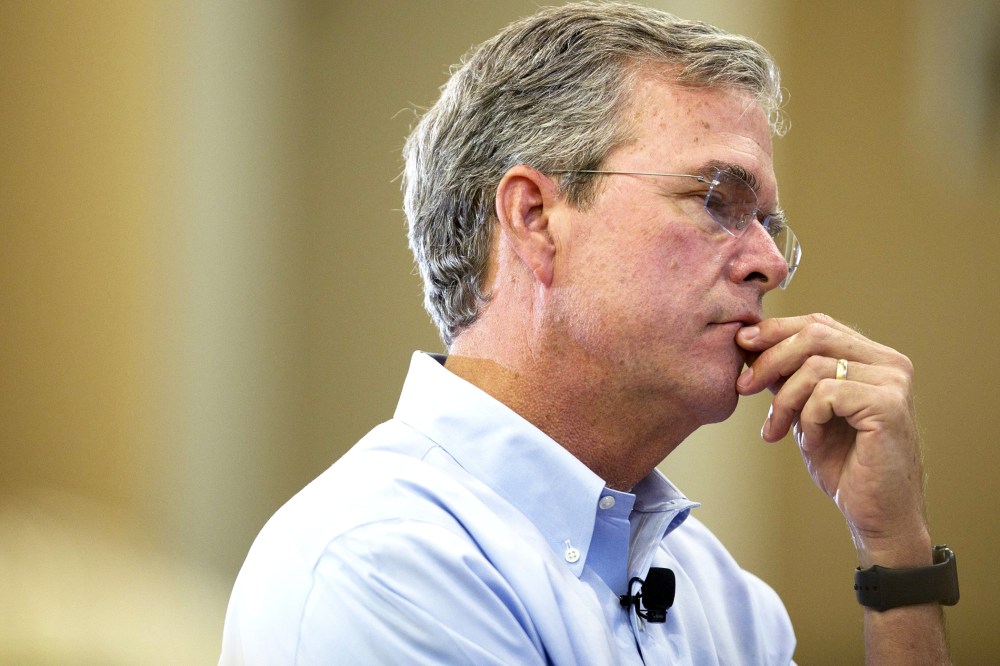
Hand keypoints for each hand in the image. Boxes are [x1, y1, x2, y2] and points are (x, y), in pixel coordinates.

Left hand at [735, 313, 930, 566]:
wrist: (876, 516)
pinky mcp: (888, 406)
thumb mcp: (807, 410)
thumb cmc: (844, 465)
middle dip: (770, 358)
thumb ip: (790, 377)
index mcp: (874, 357)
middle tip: (744, 386)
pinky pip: (826, 394)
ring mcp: (893, 382)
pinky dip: (807, 418)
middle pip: (814, 334)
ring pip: (814, 366)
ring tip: (777, 429)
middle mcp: (890, 362)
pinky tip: (810, 442)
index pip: (817, 324)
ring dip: (784, 400)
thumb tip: (750, 342)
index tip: (741, 345)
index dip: (775, 331)